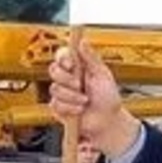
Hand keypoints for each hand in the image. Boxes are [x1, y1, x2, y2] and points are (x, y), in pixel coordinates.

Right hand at [48, 40, 140, 157]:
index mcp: (78, 67)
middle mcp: (68, 78)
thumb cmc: (108, 98)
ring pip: (55, 89)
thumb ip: (91, 57)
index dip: (63, 58)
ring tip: (85, 101)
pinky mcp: (59, 108)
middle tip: (80, 85)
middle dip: (67, 79)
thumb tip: (82, 41)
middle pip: (53, 70)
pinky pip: (56, 104)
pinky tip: (79, 110)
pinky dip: (70, 108)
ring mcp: (62, 93)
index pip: (62, 55)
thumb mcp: (102, 75)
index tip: (71, 64)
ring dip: (72, 96)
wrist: (107, 122)